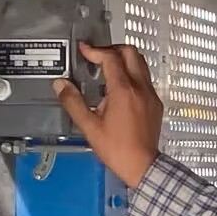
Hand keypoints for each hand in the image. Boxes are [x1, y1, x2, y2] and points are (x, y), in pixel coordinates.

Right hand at [55, 42, 163, 189]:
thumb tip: (61, 85)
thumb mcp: (89, 127)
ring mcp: (151, 94)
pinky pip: (145, 79)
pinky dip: (132, 74)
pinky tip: (120, 89)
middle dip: (112, 49)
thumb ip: (73, 103)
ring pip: (141, 64)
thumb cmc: (117, 149)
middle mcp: (140, 87)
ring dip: (124, 60)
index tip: (84, 49)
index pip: (111, 58)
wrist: (143, 166)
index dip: (95, 50)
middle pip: (131, 53)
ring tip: (107, 69)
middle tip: (97, 56)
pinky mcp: (155, 103)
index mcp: (123, 90)